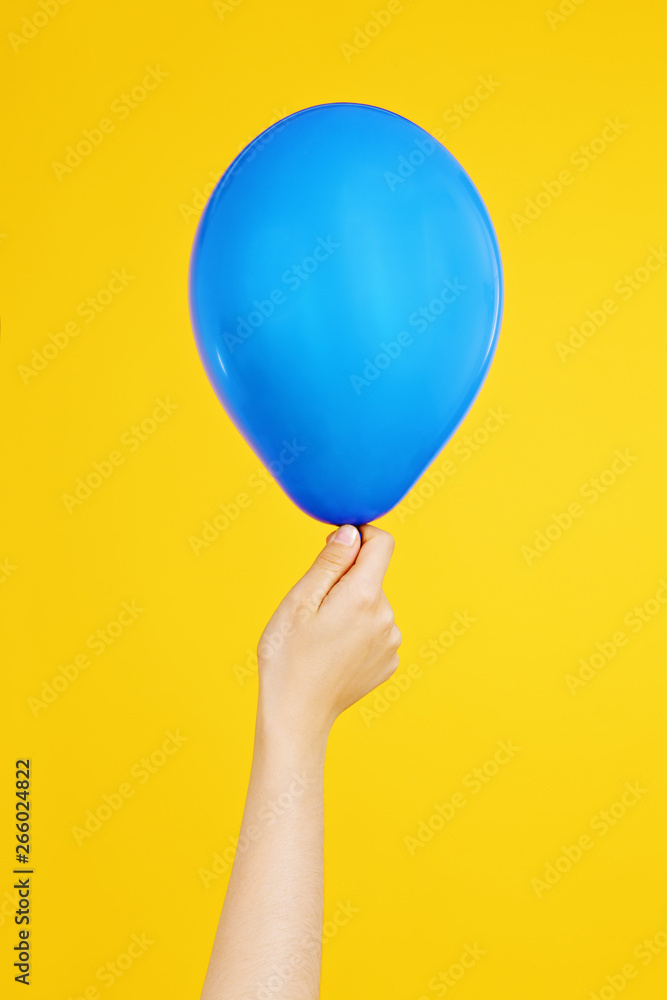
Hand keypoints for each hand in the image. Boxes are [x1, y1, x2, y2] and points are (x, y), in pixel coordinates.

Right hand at [257, 523, 400, 745]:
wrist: (296, 716)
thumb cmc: (288, 656)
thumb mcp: (299, 600)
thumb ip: (330, 562)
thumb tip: (351, 532)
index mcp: (364, 596)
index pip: (382, 543)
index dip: (359, 536)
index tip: (334, 547)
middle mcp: (386, 616)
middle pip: (371, 577)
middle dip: (345, 581)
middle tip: (313, 610)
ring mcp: (391, 642)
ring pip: (372, 605)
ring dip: (351, 608)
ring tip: (321, 637)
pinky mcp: (388, 662)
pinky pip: (375, 631)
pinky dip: (357, 633)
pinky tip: (333, 653)